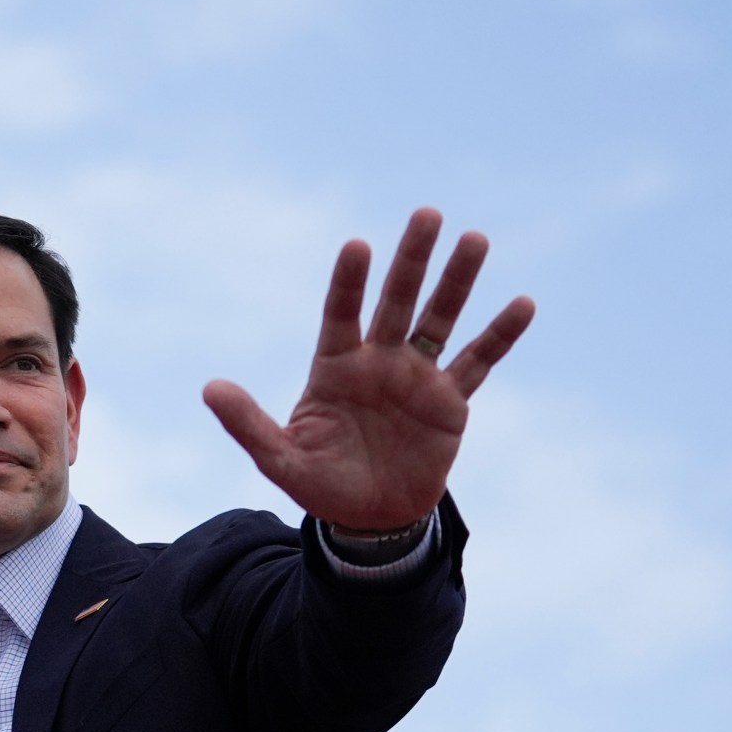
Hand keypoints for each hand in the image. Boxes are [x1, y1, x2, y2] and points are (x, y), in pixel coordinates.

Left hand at [204, 208, 534, 530]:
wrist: (368, 516)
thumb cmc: (319, 482)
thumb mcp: (278, 458)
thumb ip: (247, 424)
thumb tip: (209, 388)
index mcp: (335, 367)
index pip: (341, 314)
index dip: (349, 282)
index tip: (357, 246)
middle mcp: (378, 361)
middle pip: (396, 301)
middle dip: (411, 260)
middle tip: (427, 214)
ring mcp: (417, 377)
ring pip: (440, 319)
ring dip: (457, 282)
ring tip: (475, 239)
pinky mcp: (450, 402)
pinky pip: (478, 362)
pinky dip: (500, 335)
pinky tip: (523, 303)